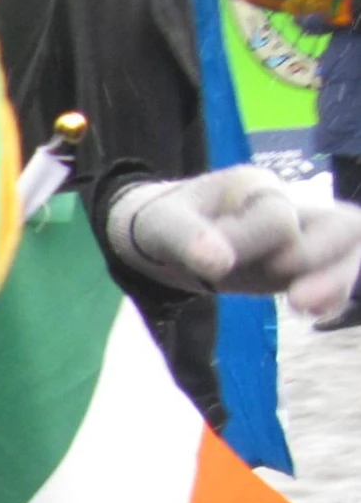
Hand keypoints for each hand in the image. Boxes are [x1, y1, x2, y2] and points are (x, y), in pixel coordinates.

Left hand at [106, 166, 360, 316]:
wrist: (161, 236)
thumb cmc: (163, 222)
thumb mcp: (161, 225)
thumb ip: (187, 238)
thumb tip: (219, 265)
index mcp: (256, 187)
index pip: (276, 218)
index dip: (251, 244)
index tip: (214, 262)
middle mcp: (289, 207)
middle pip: (340, 225)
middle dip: (325, 259)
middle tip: (296, 298)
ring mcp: (299, 237)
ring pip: (347, 249)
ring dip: (337, 279)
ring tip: (305, 308)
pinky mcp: (296, 267)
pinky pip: (332, 275)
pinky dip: (330, 294)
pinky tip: (314, 314)